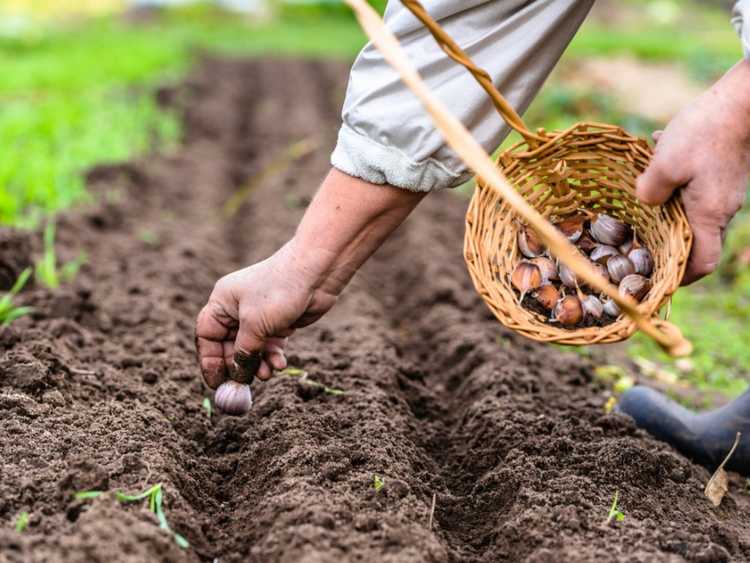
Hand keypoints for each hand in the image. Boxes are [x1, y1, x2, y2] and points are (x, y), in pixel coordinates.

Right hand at [195, 241, 337, 387]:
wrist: (317, 273)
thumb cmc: (279, 291)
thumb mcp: (255, 325)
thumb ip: (244, 353)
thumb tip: (237, 376)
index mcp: (222, 302)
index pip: (207, 335)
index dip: (209, 360)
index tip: (216, 383)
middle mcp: (237, 309)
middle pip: (228, 346)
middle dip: (237, 366)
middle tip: (243, 386)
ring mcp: (258, 316)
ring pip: (251, 349)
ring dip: (257, 364)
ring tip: (267, 374)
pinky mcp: (278, 322)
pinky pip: (269, 346)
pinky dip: (272, 357)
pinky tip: (280, 365)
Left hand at [636, 61, 749, 284]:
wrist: (740, 99)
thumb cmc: (704, 132)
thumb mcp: (665, 164)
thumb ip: (649, 191)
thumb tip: (644, 202)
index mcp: (709, 215)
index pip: (702, 263)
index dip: (682, 276)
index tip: (660, 276)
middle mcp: (722, 209)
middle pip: (696, 240)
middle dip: (669, 243)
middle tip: (641, 240)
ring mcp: (725, 191)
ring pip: (693, 211)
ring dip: (668, 206)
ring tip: (645, 191)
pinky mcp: (723, 173)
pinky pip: (696, 188)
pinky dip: (676, 182)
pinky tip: (658, 156)